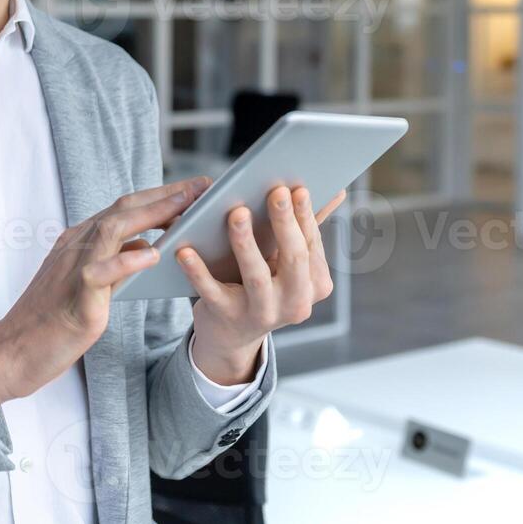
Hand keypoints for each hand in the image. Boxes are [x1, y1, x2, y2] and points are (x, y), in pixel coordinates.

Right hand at [0, 177, 211, 412]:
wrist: (14, 351)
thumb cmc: (51, 321)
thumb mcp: (88, 284)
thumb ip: (115, 262)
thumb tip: (145, 246)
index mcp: (79, 241)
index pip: (123, 208)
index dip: (159, 196)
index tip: (193, 190)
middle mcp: (75, 245)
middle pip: (123, 209)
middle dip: (165, 195)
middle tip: (202, 187)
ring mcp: (73, 267)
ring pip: (113, 229)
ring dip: (152, 214)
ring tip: (186, 208)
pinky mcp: (75, 296)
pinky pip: (101, 271)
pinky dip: (127, 260)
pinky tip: (153, 254)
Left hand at [181, 186, 347, 384]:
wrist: (232, 335)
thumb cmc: (264, 286)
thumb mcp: (288, 263)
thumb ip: (306, 229)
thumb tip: (337, 190)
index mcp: (316, 285)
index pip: (312, 244)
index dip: (304, 215)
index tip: (297, 187)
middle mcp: (295, 303)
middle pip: (293, 259)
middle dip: (285, 223)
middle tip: (275, 192)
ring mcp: (262, 313)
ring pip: (255, 276)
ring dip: (246, 242)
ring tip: (236, 213)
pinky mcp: (227, 317)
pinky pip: (212, 291)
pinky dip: (198, 270)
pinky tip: (185, 250)